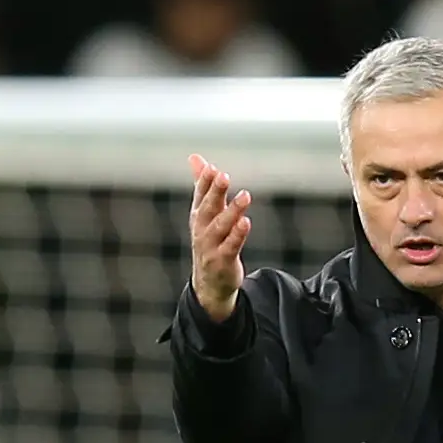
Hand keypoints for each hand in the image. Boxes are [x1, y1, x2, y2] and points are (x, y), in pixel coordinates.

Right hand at [189, 153, 250, 321]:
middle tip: (223, 176)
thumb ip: (202, 186)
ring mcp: (211, 247)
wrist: (210, 284)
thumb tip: (196, 158)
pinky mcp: (223, 261)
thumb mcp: (204, 214)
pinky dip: (238, 234)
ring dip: (232, 210)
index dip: (204, 182)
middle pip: (208, 208)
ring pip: (221, 226)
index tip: (212, 168)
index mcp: (198, 216)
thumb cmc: (209, 243)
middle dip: (215, 192)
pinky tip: (246, 222)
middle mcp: (201, 230)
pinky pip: (231, 246)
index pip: (200, 196)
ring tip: (245, 196)